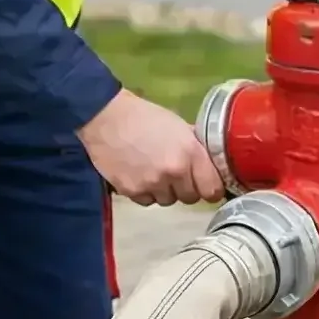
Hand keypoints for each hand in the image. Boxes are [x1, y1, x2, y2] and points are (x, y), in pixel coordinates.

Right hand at [76, 89, 223, 206]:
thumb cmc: (144, 117)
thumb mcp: (178, 126)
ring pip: (168, 201)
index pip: (212, 190)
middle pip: (190, 198)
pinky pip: (146, 201)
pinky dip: (144, 192)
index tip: (204, 184)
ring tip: (152, 172)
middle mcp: (174, 172)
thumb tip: (209, 162)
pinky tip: (137, 175)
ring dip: (163, 190)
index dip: (209, 188)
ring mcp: (152, 184)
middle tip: (173, 173)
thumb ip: (195, 147)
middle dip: (185, 188)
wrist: (106, 117)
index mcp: (191, 153)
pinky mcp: (132, 191)